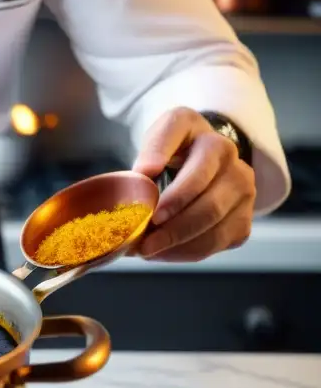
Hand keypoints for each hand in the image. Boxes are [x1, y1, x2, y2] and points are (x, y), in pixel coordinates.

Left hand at [132, 107, 254, 261]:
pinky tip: (163, 252)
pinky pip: (216, 244)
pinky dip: (186, 252)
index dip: (177, 195)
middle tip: (141, 241)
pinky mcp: (244, 221)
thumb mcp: (162, 135)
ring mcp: (245, 197)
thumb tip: (144, 172)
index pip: (199, 172)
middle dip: (173, 228)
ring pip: (214, 230)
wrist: (206, 159)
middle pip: (209, 206)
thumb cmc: (178, 148)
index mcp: (214, 145)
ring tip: (146, 249)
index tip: (153, 212)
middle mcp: (237, 169)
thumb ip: (153, 149)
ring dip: (177, 244)